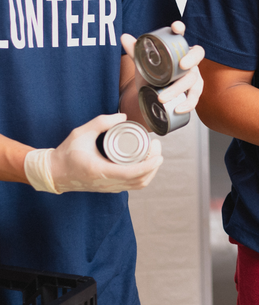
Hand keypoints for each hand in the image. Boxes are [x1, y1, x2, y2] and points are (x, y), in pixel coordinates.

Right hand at [24, 114, 162, 193]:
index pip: (133, 173)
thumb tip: (123, 116)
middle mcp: (108, 183)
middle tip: (156, 146)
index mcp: (101, 171)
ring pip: (139, 184)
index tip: (157, 152)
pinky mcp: (111, 187)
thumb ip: (101, 122)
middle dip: (154, 164)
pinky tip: (145, 161)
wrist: (55, 172)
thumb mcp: (81, 133)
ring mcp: (111, 187)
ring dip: (151, 170)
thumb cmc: (67, 152)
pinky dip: (143, 174)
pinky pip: (133, 184)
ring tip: (153, 153)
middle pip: (141, 180)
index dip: (150, 164)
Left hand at [122, 21, 204, 114]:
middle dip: (191, 59)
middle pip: (197, 56)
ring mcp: (194, 76)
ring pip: (193, 80)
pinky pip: (195, 98)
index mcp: (177, 50)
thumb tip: (124, 37)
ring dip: (179, 89)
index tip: (176, 28)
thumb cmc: (152, 75)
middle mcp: (189, 61)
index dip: (180, 30)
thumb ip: (135, 51)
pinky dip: (188, 104)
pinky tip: (178, 109)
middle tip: (181, 65)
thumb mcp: (142, 64)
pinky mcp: (193, 92)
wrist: (152, 96)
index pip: (181, 37)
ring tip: (162, 97)